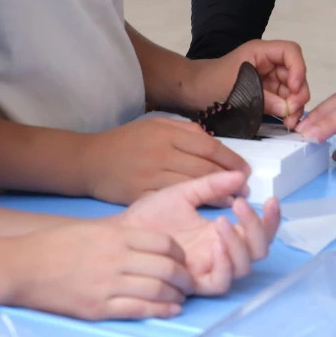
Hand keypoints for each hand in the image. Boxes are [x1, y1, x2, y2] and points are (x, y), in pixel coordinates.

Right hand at [9, 221, 194, 319]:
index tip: (181, 259)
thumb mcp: (92, 230)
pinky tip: (170, 309)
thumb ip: (121, 236)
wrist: (23, 267)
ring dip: (176, 295)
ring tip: (180, 297)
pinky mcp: (99, 307)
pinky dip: (161, 310)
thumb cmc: (55, 246)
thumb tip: (149, 245)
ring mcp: (108, 284)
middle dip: (183, 276)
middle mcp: (116, 258)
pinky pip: (140, 309)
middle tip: (187, 281)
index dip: (178, 253)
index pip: (163, 242)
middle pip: (166, 267)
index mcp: (115, 235)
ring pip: (158, 289)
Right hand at [83, 116, 249, 204]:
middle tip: (246, 189)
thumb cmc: (125, 141)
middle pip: (204, 167)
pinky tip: (208, 212)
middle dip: (230, 179)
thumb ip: (184, 130)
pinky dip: (194, 208)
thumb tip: (212, 141)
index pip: (208, 146)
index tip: (245, 171)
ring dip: (218, 196)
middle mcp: (161, 153)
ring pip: (193, 187)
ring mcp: (150, 175)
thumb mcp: (155, 124)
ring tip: (234, 202)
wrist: (90, 161)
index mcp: (166, 132)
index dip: (231, 160)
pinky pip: (173, 203)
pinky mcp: (141, 195)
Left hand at [120, 171, 280, 295]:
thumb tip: (240, 176)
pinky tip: (214, 243)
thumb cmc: (149, 216)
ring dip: (239, 244)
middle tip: (240, 205)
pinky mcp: (193, 282)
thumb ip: (211, 185)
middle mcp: (220, 252)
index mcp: (221, 232)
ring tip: (221, 222)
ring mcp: (208, 268)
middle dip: (258, 229)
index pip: (256, 231)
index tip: (270, 198)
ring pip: (243, 268)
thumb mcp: (184, 193)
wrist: (123, 231)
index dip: (269, 219)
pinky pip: (220, 282)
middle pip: (258, 251)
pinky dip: (223, 263)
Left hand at [191, 40, 310, 129]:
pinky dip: (287, 111)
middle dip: (298, 93)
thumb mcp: (238, 91)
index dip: (298, 69)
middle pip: (295, 73)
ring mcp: (268, 78)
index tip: (294, 88)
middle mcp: (268, 63)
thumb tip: (289, 110)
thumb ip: (264, 99)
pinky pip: (283, 100)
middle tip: (293, 113)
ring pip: (292, 89)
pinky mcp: (266, 93)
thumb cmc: (209, 83)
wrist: (191, 92)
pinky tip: (286, 122)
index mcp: (260, 52)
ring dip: (294, 105)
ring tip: (289, 123)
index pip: (290, 52)